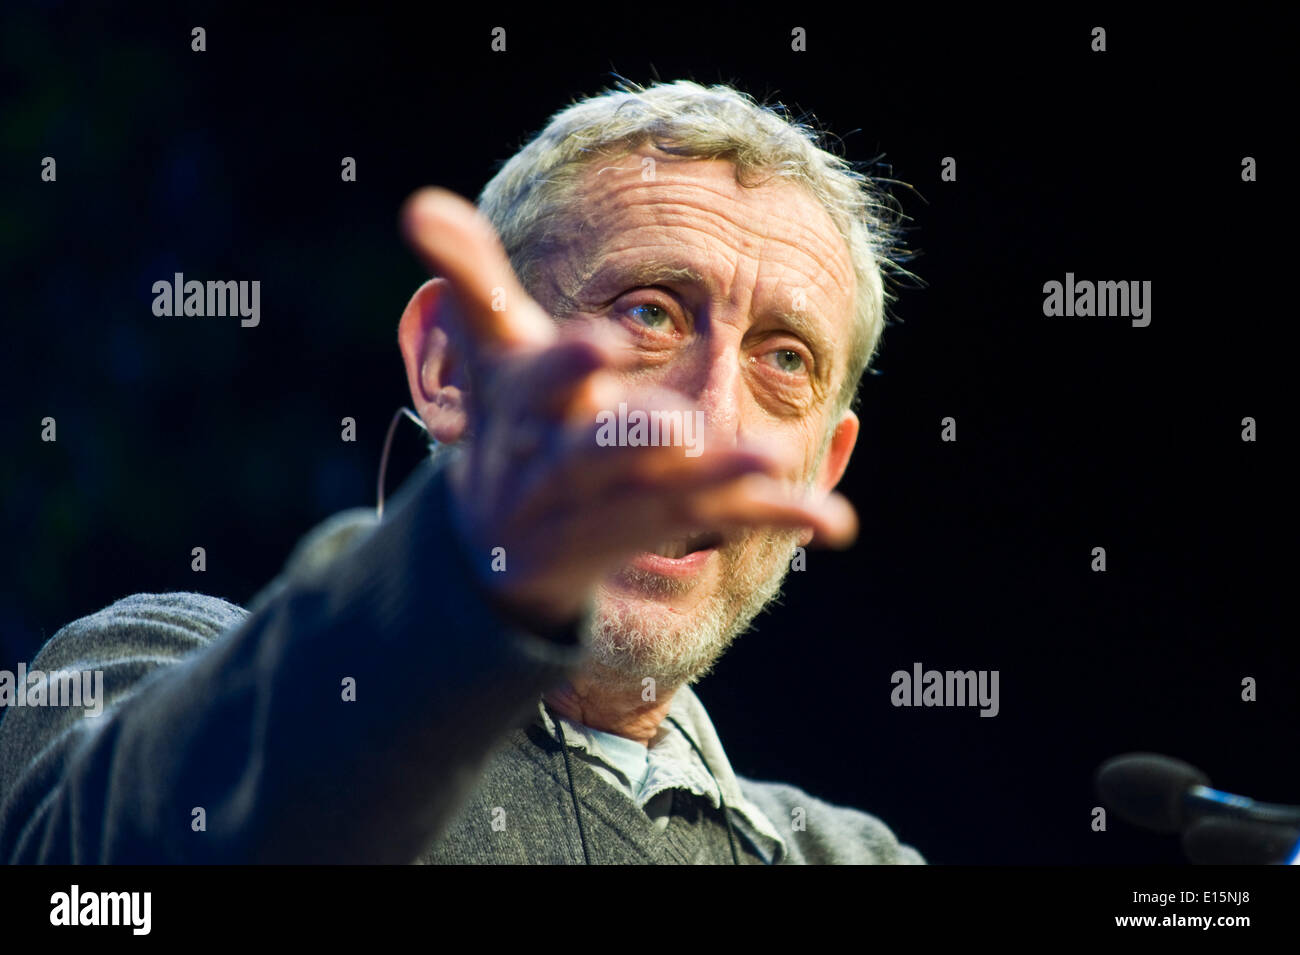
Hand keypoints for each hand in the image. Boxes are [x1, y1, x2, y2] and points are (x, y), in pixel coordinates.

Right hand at [401, 187, 856, 629]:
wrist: (503, 537)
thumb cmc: (508, 418)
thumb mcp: (491, 349)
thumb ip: (473, 276)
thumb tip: (419, 205)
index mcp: (530, 412)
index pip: (543, 383)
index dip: (569, 363)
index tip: (603, 340)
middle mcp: (567, 467)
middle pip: (598, 455)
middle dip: (635, 440)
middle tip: (679, 430)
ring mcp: (614, 507)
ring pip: (667, 495)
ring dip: (718, 481)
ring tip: (770, 460)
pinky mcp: (662, 527)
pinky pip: (720, 522)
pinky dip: (774, 516)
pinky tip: (833, 519)